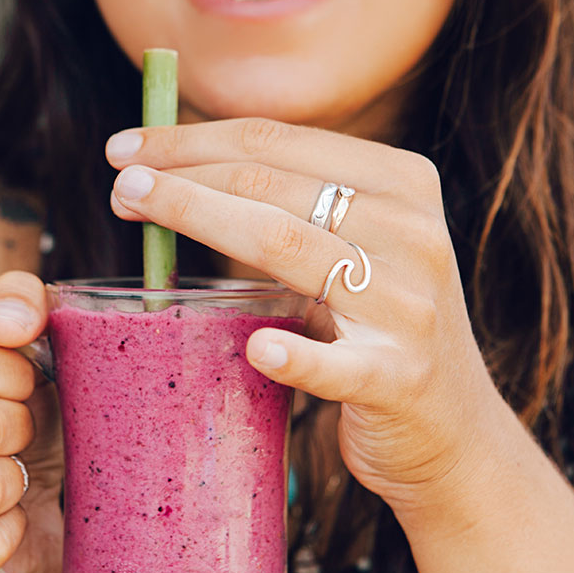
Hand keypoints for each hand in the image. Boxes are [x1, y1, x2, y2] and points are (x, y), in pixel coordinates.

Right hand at [0, 271, 62, 572]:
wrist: (12, 528)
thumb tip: (5, 319)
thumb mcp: (17, 356)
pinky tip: (4, 529)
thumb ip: (16, 304)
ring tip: (5, 486)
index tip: (20, 384)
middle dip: (19, 428)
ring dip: (16, 484)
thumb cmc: (8, 433)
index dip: (9, 371)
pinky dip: (12, 536)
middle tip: (13, 442)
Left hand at [105, 119, 522, 516]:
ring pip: (291, 247)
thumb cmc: (378, 331)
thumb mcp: (355, 252)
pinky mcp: (400, 379)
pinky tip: (256, 348)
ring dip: (203, 219)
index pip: (281, 142)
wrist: (454, 434)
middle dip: (184, 174)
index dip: (195, 138)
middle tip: (119, 181)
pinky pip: (340, 365)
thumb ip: (294, 210)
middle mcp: (413, 233)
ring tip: (136, 209)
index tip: (128, 148)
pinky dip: (297, 356)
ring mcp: (410, 307)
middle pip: (275, 184)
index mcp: (402, 185)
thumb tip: (176, 170)